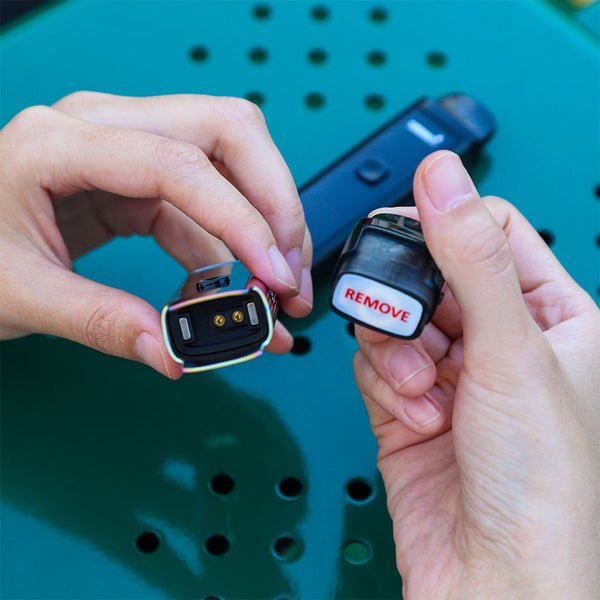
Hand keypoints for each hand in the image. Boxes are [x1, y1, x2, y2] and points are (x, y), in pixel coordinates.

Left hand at [0, 92, 312, 377]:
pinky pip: (203, 206)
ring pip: (229, 163)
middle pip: (226, 132)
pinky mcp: (137, 182)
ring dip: (263, 227)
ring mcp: (126, 150)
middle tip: (289, 270)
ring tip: (276, 290)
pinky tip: (227, 293)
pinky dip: (229, 250)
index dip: (241, 219)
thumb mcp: (17, 293)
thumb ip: (99, 322)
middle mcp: (104, 128)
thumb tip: (172, 353)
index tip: (275, 275)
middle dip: (274, 203)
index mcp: (62, 142)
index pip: (180, 164)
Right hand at [353, 151, 599, 598]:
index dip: (445, 227)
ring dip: (396, 354)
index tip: (408, 232)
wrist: (494, 581)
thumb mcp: (510, 351)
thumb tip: (442, 176)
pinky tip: (414, 418)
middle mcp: (501, 341)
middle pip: (431, 276)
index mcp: (552, 316)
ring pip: (395, 319)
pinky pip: (375, 363)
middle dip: (410, 304)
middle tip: (406, 325)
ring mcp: (452, 372)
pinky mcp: (409, 403)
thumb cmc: (540, 485)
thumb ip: (469, 256)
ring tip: (420, 390)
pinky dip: (385, 386)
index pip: (490, 233)